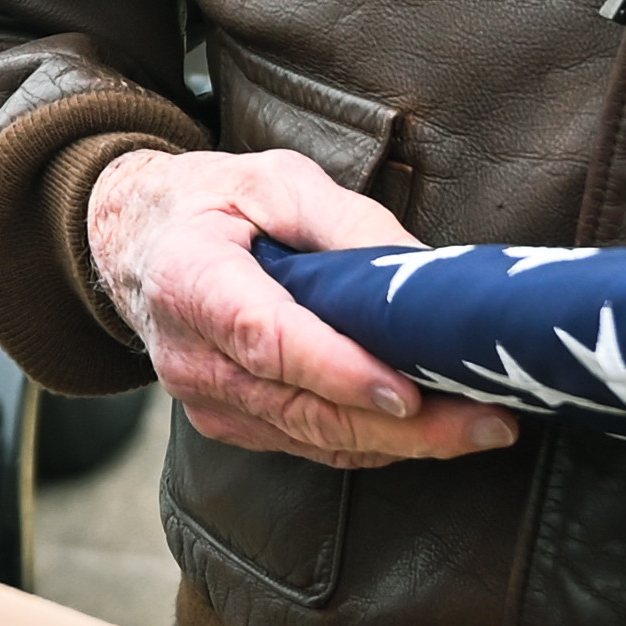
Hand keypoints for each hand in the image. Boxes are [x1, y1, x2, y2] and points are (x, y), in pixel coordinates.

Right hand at [85, 147, 515, 467]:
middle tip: (489, 420)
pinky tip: (430, 433)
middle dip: (404, 425)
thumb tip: (426, 277)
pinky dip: (373, 442)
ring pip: (314, 439)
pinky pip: (308, 446)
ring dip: (403, 443)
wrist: (137, 244)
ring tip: (481, 427)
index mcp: (191, 280)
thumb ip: (348, 225)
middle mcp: (191, 356)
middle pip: (303, 408)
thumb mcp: (277, 180)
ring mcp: (208, 400)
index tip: (410, 391)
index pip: (267, 340)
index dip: (339, 371)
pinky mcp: (231, 424)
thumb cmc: (213, 202)